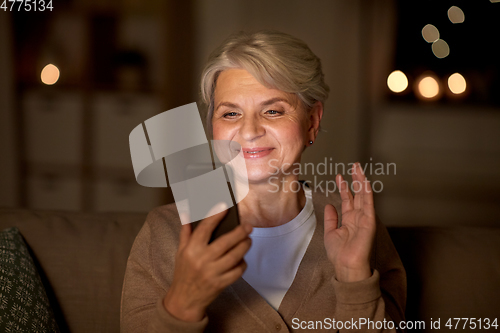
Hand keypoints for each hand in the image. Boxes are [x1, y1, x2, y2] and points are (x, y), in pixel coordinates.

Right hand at [163, 204, 252, 321]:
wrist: (184, 300)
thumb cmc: (183, 272)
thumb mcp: (180, 252)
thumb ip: (185, 232)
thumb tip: (187, 213)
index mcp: (191, 250)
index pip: (205, 228)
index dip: (215, 215)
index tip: (225, 206)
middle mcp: (202, 260)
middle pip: (225, 242)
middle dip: (240, 232)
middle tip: (248, 226)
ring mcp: (212, 273)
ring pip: (235, 256)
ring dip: (244, 246)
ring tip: (248, 240)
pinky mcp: (221, 284)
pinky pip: (237, 271)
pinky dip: (242, 263)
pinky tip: (242, 259)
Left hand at [324, 162, 375, 281]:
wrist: (346, 265)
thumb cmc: (339, 254)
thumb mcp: (330, 232)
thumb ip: (330, 218)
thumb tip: (330, 205)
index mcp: (349, 220)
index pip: (348, 199)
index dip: (344, 187)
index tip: (339, 176)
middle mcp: (358, 217)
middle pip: (358, 194)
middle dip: (356, 179)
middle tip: (354, 166)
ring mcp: (364, 218)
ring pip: (364, 196)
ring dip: (362, 181)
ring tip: (358, 168)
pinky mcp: (369, 222)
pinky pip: (369, 204)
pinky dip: (367, 193)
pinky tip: (365, 182)